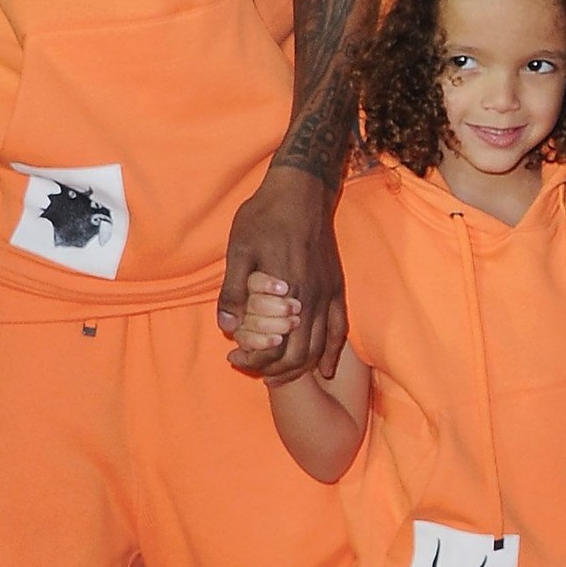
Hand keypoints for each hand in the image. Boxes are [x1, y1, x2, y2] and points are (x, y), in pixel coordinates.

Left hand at [220, 166, 344, 377]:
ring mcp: (327, 295)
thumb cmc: (265, 217)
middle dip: (273, 369)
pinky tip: (324, 370)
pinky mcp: (336, 288)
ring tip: (277, 375)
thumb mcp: (239, 248)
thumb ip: (234, 291)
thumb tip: (226, 327)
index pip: (273, 345)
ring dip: (298, 368)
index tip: (234, 358)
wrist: (302, 191)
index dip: (253, 359)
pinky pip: (339, 331)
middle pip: (296, 354)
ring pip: (317, 347)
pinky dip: (331, 354)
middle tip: (250, 367)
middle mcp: (311, 299)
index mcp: (286, 292)